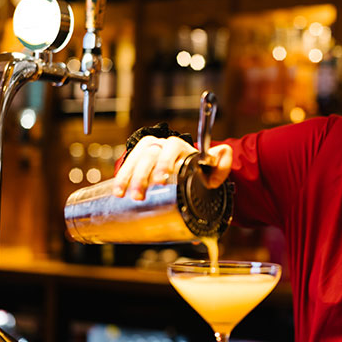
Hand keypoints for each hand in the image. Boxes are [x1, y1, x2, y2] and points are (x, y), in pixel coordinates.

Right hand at [113, 135, 232, 199]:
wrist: (190, 175)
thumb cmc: (200, 172)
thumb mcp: (213, 169)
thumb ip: (221, 162)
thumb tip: (224, 153)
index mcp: (180, 147)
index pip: (172, 147)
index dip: (165, 161)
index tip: (161, 180)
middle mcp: (162, 146)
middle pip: (150, 155)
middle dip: (142, 175)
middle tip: (140, 195)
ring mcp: (148, 153)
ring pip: (135, 159)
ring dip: (128, 177)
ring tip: (123, 195)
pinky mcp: (138, 162)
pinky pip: (127, 165)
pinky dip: (121, 177)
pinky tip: (117, 192)